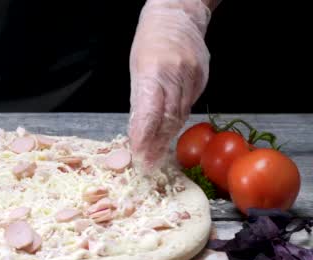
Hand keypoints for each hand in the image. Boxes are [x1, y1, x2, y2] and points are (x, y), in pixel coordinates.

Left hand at [128, 0, 210, 168]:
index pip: (149, 110)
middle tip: (148, 165)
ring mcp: (192, 77)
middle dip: (156, 145)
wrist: (180, 16)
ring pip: (179, 116)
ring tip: (156, 157)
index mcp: (152, 70)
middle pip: (166, 118)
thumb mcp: (136, 67)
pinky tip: (169, 134)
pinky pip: (188, 107)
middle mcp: (175, 75)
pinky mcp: (202, 80)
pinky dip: (177, 122)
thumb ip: (140, 99)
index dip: (144, 136)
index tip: (139, 155)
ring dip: (166, 138)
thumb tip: (137, 132)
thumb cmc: (151, 41)